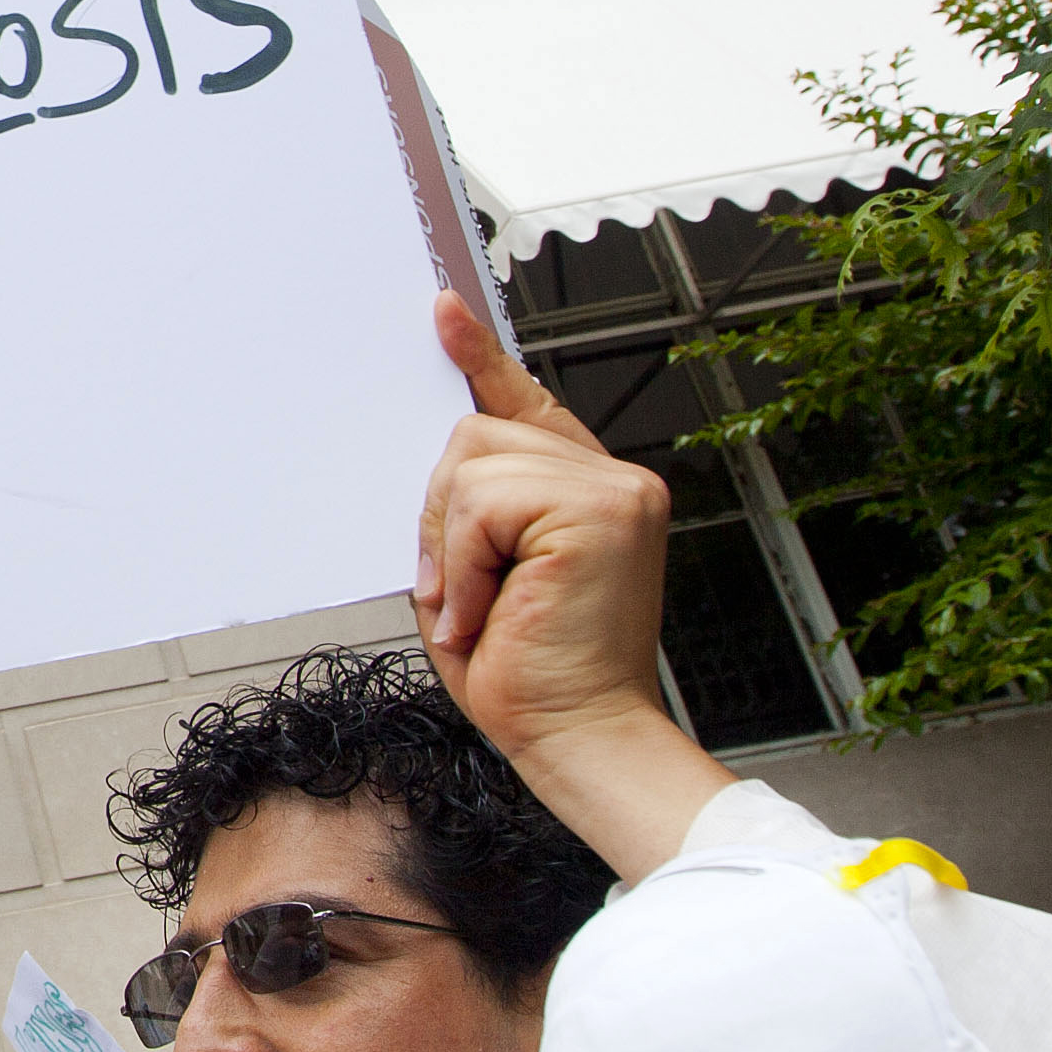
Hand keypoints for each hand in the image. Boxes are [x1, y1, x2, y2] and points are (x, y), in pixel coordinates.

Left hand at [409, 293, 735, 878]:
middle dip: (441, 512)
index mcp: (585, 490)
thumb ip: (470, 511)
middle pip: (474, 431)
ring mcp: (614, 489)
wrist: (578, 738)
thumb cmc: (528, 675)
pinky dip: (463, 564)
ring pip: (471, 463)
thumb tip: (438, 464)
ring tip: (483, 608)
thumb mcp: (477, 575)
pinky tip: (490, 611)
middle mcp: (612, 478)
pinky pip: (481, 503)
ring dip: (451, 546)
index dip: (481, 357)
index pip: (526, 402)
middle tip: (463, 590)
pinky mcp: (601, 509)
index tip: (442, 313)